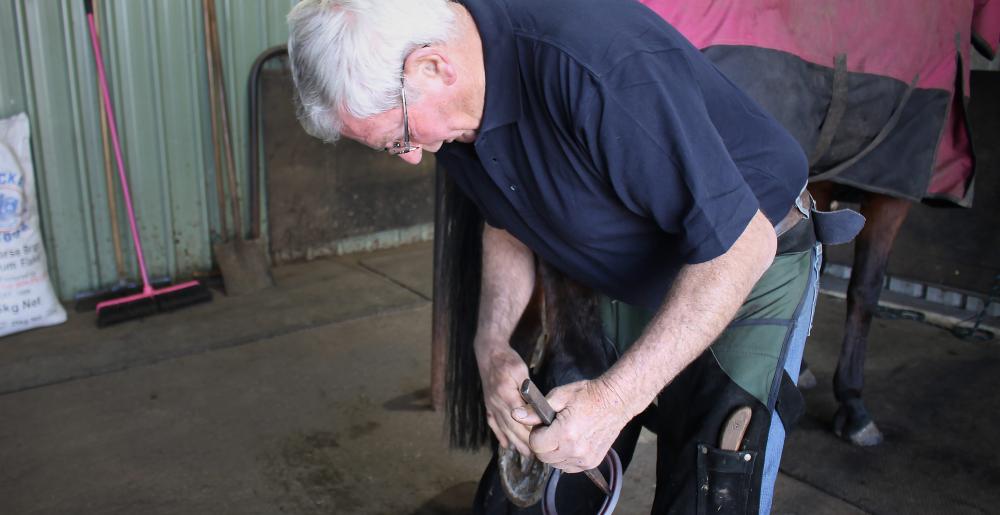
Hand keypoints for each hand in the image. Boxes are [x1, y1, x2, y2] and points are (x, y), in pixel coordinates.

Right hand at [477, 344, 532, 455]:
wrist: (488, 352)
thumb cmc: (506, 359)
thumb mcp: (520, 370)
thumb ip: (527, 389)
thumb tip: (537, 405)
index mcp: (505, 394)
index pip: (518, 418)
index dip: (529, 431)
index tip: (540, 441)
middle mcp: (496, 402)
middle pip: (511, 427)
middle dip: (524, 442)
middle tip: (536, 455)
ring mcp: (491, 405)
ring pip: (503, 428)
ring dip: (514, 442)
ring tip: (525, 454)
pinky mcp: (488, 404)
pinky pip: (493, 423)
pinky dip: (499, 435)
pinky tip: (505, 444)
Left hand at [517, 379, 631, 472]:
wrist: (616, 400)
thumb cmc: (588, 394)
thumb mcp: (559, 396)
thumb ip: (535, 410)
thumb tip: (516, 414)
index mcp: (565, 433)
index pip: (536, 445)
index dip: (536, 433)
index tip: (543, 424)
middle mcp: (575, 450)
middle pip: (543, 457)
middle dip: (542, 443)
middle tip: (552, 428)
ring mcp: (585, 458)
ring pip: (555, 464)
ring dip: (553, 452)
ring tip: (563, 433)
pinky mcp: (592, 462)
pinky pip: (568, 467)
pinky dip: (565, 457)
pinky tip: (571, 441)